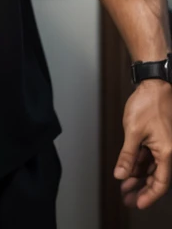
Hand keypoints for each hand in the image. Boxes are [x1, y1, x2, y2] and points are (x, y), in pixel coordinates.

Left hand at [114, 79, 171, 208]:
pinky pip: (149, 157)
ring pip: (152, 168)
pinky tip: (128, 170)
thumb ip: (127, 156)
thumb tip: (120, 175)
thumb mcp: (133, 132)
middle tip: (127, 199)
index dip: (149, 196)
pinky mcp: (158, 138)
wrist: (154, 84)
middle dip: (141, 189)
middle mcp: (168, 151)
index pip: (161, 183)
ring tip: (124, 187)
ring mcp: (163, 144)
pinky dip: (139, 164)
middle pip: (156, 177)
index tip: (137, 203)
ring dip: (138, 177)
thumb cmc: (147, 104)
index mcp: (166, 152)